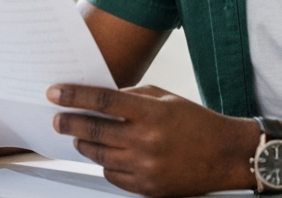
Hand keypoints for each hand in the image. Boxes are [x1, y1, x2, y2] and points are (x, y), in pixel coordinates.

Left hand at [48, 84, 258, 196]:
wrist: (227, 155)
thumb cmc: (197, 123)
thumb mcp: (166, 98)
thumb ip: (133, 96)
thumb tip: (100, 98)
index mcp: (151, 113)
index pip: (102, 101)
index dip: (74, 96)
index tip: (55, 94)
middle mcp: (146, 140)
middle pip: (94, 130)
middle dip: (69, 123)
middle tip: (57, 119)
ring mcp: (146, 167)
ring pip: (99, 155)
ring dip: (84, 144)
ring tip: (79, 136)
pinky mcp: (148, 188)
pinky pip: (112, 175)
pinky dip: (105, 164)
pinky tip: (106, 155)